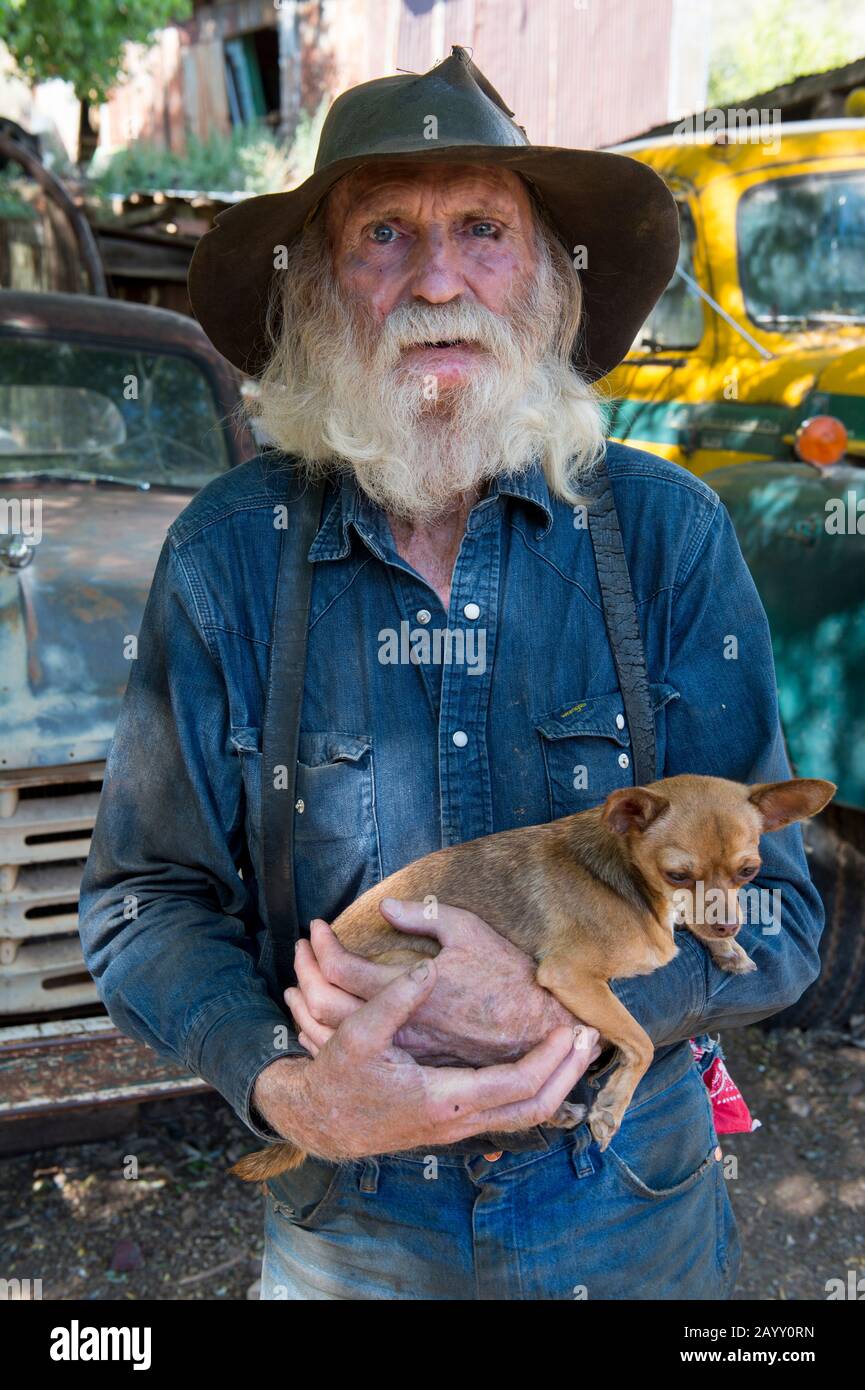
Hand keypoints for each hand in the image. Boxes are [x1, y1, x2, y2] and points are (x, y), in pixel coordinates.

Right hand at [254, 957, 598, 1160]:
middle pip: (533, 1109)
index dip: (548, 1060)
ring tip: (574, 1050)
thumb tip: (426, 971)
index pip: (514, 1086)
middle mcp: (456, 1120)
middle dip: (567, 1075)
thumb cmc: (338, 1077)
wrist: (319, 1119)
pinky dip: (532, 1090)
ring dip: (555, 1082)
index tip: (570, 1029)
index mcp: (441, 1099)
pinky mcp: (452, 1121)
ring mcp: (456, 1126)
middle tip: (589, 1041)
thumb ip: (393, 1002)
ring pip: (523, 1115)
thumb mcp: (357, 1036)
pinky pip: (507, 1112)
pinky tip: (541, 1064)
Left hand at [287, 901, 593, 1065]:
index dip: (321, 944)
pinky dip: (328, 1034)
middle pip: (325, 1002)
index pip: (341, 968)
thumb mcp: (467, 930)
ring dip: (308, 1004)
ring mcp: (402, 1047)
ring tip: (302, 980)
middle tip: (301, 948)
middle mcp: (399, 1022)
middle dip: (305, 970)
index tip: (317, 926)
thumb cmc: (507, 975)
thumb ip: (422, 915)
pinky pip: (357, 1055)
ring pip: (333, 1034)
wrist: (540, 1028)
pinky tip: (321, 1020)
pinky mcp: (412, 1062)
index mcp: (409, 985)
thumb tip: (385, 906)